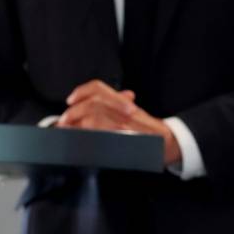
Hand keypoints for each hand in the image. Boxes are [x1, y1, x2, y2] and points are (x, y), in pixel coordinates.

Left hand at [55, 79, 180, 166]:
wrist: (169, 144)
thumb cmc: (151, 131)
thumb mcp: (135, 113)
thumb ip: (120, 104)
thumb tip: (107, 99)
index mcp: (123, 103)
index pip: (99, 88)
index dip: (81, 91)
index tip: (70, 99)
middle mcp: (123, 111)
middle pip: (92, 104)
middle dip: (73, 112)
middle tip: (64, 122)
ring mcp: (123, 126)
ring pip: (94, 119)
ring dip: (76, 125)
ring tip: (68, 132)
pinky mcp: (122, 141)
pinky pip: (99, 137)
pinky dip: (85, 138)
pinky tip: (79, 142)